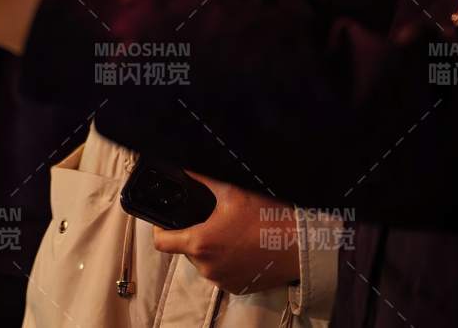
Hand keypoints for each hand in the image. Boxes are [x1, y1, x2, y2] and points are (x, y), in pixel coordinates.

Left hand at [151, 175, 300, 295]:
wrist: (297, 245)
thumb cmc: (265, 218)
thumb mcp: (231, 192)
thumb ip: (202, 179)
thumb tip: (184, 169)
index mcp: (200, 244)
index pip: (161, 242)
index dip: (160, 228)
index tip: (167, 220)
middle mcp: (207, 267)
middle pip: (186, 250)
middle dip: (194, 235)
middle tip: (211, 220)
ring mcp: (222, 281)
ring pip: (204, 263)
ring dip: (211, 250)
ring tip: (230, 233)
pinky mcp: (237, 288)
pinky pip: (221, 274)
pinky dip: (226, 263)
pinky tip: (241, 248)